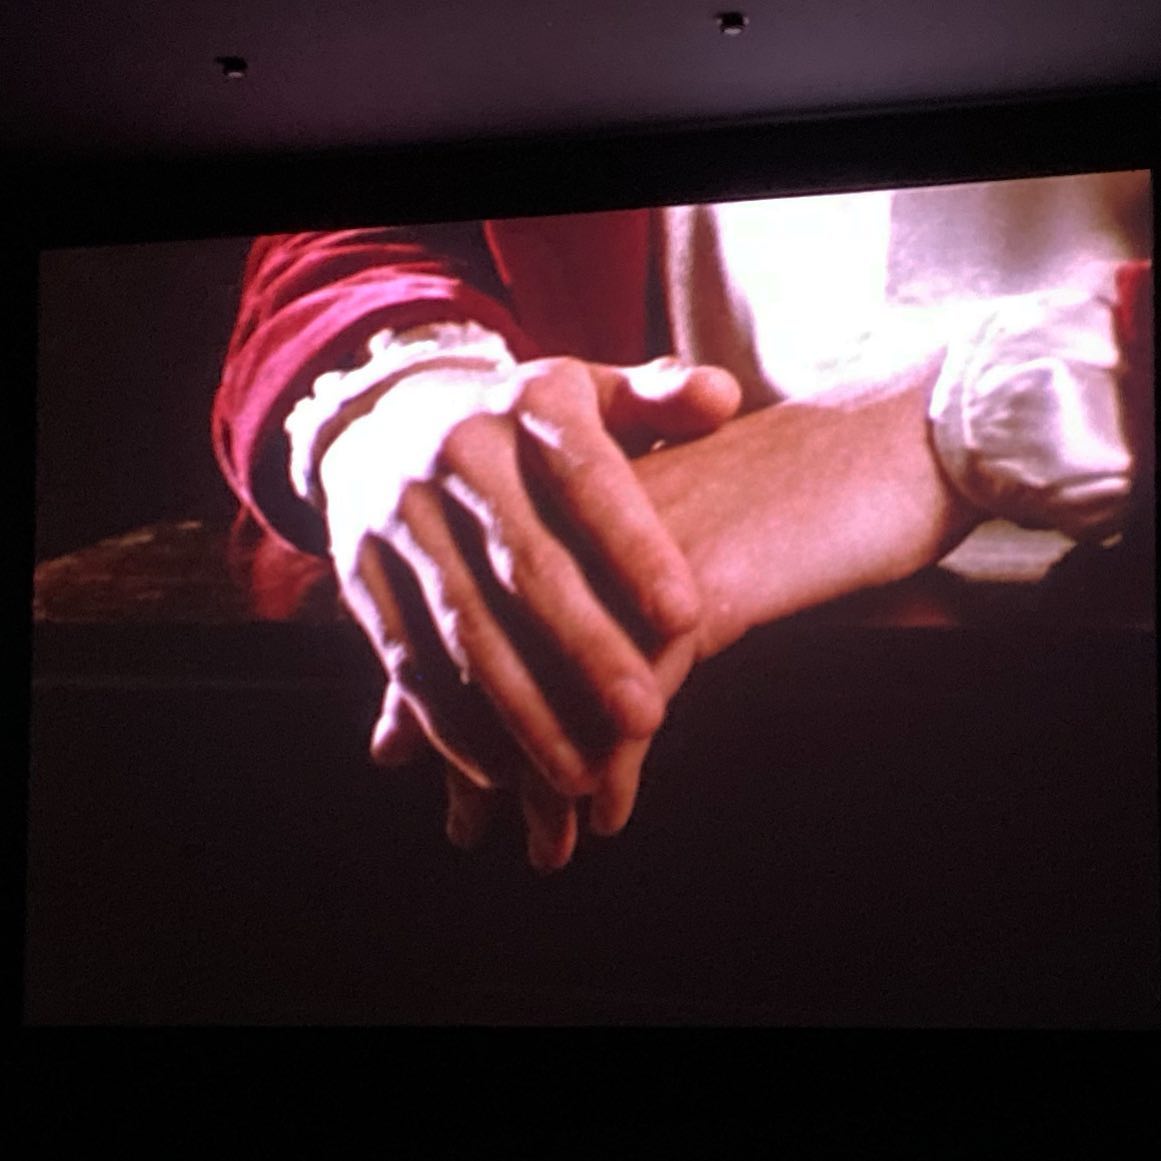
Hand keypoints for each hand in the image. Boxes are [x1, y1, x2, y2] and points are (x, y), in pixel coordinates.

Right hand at [318, 353, 740, 860]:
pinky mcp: (363, 577)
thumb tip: (726, 397)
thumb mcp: (585, 389)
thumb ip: (656, 398)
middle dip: (586, 648)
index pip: (586, 477)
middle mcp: (455, 459)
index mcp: (525, 406)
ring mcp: (400, 521)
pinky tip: (500, 773)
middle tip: (645, 717)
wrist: (382, 418)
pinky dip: (451, 721)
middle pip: (525, 565)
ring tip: (581, 775)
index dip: (634, 548)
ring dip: (522, 709)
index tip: (689, 617)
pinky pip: (408, 658)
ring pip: (465, 627)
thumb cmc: (520, 420)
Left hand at [436, 359, 984, 867]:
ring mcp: (631, 559)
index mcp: (573, 502)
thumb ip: (625, 571)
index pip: (491, 615)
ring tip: (544, 850)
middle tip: (469, 831)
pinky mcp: (696, 593)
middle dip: (482, 758)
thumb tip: (571, 637)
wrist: (904, 432)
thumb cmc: (802, 484)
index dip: (464, 702)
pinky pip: (628, 702)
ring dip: (542, 783)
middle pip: (502, 658)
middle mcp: (582, 524)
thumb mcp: (692, 523)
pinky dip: (612, 771)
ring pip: (553, 687)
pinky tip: (609, 817)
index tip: (458, 772)